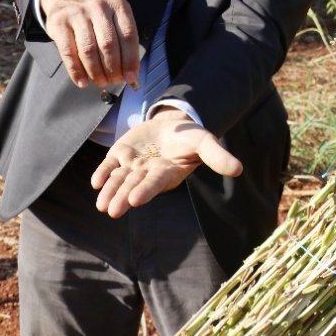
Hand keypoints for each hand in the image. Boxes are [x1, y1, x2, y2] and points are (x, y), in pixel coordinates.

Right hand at [40, 0, 139, 88]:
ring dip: (96, 72)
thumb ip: (123, 41)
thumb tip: (131, 75)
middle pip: (108, 44)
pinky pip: (68, 52)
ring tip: (100, 82)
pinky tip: (83, 82)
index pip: (128, 36)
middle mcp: (98, 7)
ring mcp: (77, 14)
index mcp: (118, 6)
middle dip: (113, 69)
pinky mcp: (59, 23)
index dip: (131, 60)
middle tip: (114, 81)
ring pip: (89, 50)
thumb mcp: (114, 17)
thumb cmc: (96, 15)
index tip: (131, 78)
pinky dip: (76, 71)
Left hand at [91, 110, 242, 217]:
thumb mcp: (205, 142)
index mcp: (166, 172)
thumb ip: (218, 157)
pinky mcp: (121, 154)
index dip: (145, 190)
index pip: (154, 183)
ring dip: (109, 191)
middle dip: (122, 197)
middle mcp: (147, 173)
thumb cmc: (189, 138)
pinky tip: (96, 181)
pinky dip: (103, 173)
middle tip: (112, 211)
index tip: (135, 200)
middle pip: (133, 185)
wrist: (171, 125)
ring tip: (102, 205)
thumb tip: (239, 169)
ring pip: (119, 180)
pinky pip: (109, 166)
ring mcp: (132, 165)